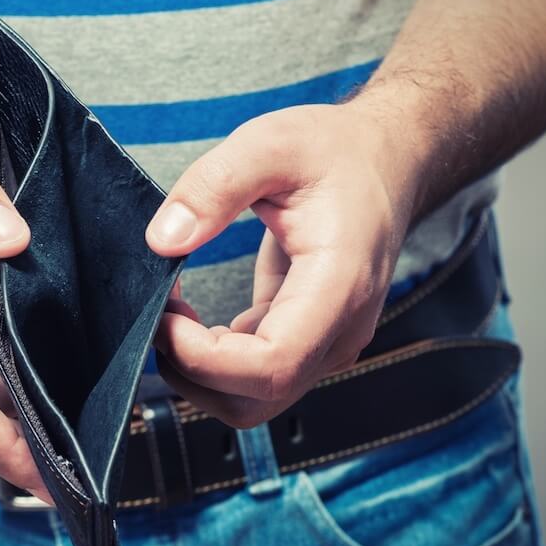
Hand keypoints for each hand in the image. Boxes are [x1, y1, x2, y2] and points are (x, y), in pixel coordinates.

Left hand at [145, 102, 424, 428]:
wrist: (384, 161)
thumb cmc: (334, 152)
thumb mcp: (268, 144)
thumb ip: (213, 186)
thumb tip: (162, 241)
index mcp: (339, 286)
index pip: (271, 366)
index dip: (204, 359)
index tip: (165, 315)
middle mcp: (339, 330)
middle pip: (256, 400)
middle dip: (191, 371)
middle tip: (161, 312)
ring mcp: (326, 344)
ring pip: (251, 401)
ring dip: (198, 372)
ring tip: (173, 312)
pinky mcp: (307, 342)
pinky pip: (252, 378)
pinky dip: (211, 360)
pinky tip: (190, 317)